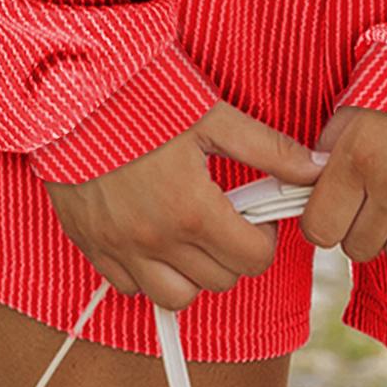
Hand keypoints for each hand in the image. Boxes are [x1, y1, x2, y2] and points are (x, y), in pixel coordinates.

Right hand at [42, 102, 327, 313]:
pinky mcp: (91, 244)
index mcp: (193, 210)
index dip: (263, 236)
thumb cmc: (144, 95)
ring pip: (175, 297)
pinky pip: (128, 286)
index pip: (252, 259)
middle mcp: (156, 240)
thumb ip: (268, 149)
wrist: (71, 88)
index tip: (255, 213)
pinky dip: (147, 272)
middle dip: (233, 252)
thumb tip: (314, 169)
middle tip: (227, 216)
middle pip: (219, 281)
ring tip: (192, 231)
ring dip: (193, 273)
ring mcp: (119, 247)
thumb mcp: (214, 116)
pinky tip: (154, 234)